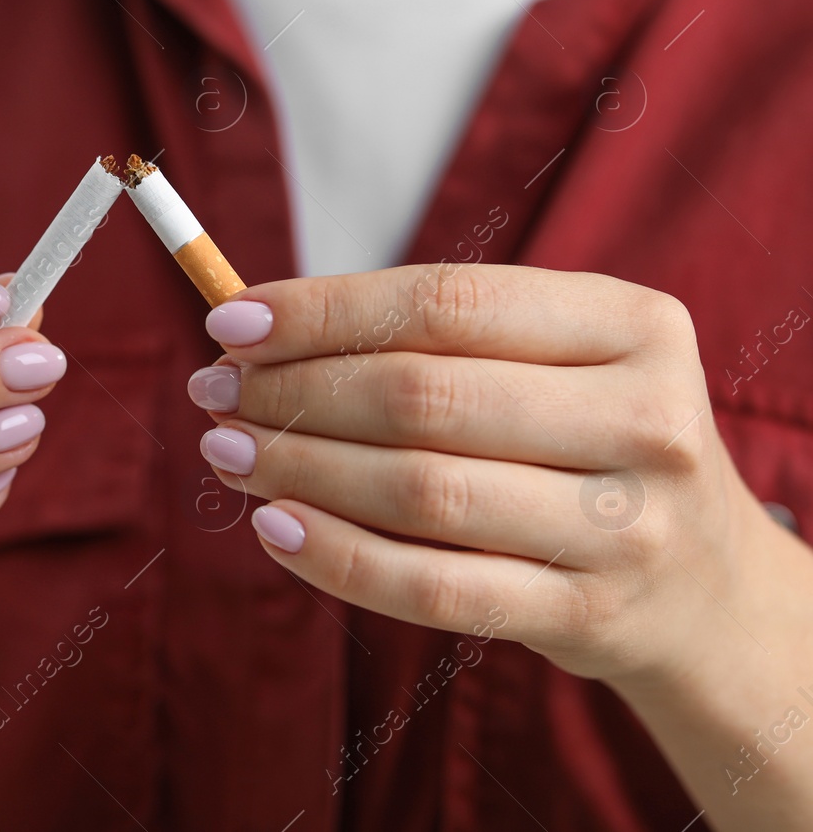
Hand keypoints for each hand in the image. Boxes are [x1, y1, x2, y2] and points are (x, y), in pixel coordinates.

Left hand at [186, 263, 784, 686]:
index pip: (446, 303)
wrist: (701, 582)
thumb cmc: (585, 440)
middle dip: (295, 393)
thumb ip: (429, 338)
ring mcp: (624, 525)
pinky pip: (432, 588)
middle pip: (423, 397)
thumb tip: (254, 330)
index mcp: (632, 324)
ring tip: (229, 453)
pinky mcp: (586, 613)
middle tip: (215, 393)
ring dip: (299, 469)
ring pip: (419, 492)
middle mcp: (643, 418)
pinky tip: (273, 526)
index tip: (230, 322)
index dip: (324, 311)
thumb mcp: (551, 363)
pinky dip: (336, 556)